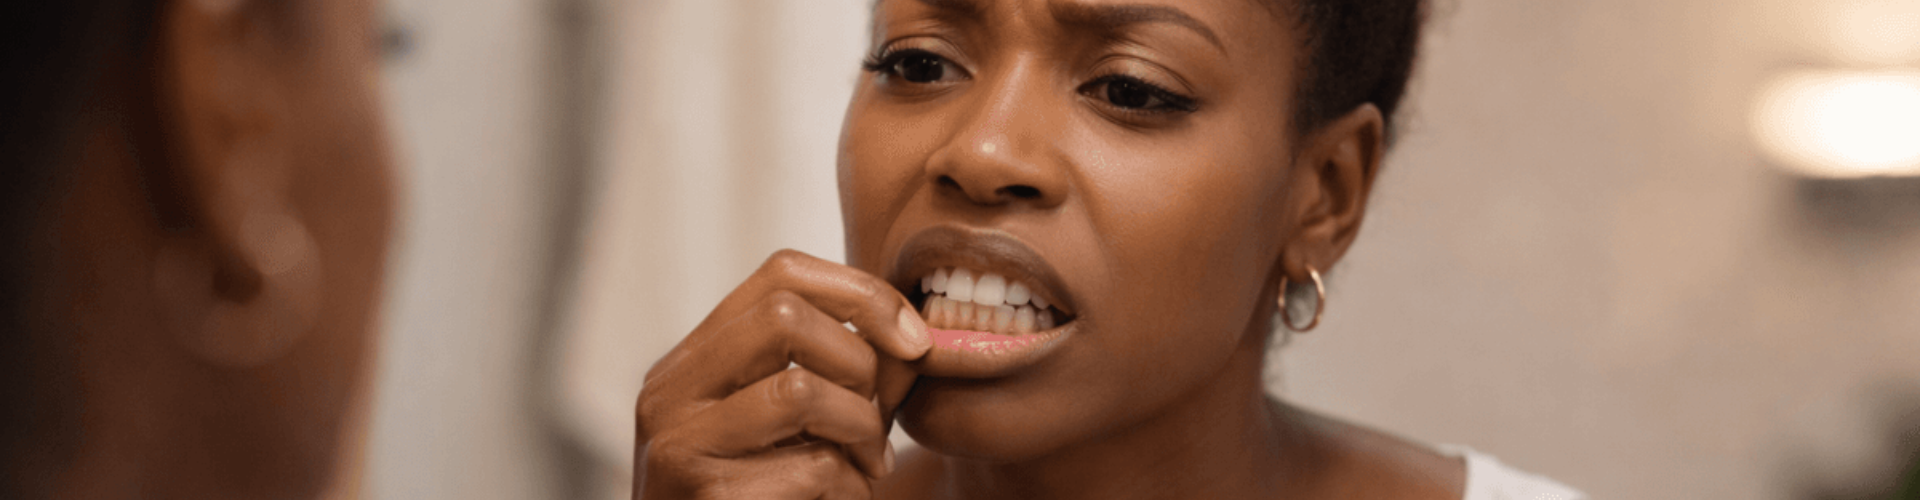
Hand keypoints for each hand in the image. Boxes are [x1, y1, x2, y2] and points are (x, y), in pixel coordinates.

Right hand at [634, 250, 931, 498]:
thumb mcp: (793, 430)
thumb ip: (837, 376)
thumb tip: (914, 340)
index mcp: (693, 361)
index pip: (781, 274)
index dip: (862, 294)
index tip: (914, 341)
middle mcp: (669, 391)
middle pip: (784, 315)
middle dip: (860, 364)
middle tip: (878, 422)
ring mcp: (676, 444)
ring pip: (801, 390)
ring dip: (860, 431)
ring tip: (865, 469)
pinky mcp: (701, 495)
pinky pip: (809, 468)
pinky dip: (847, 488)